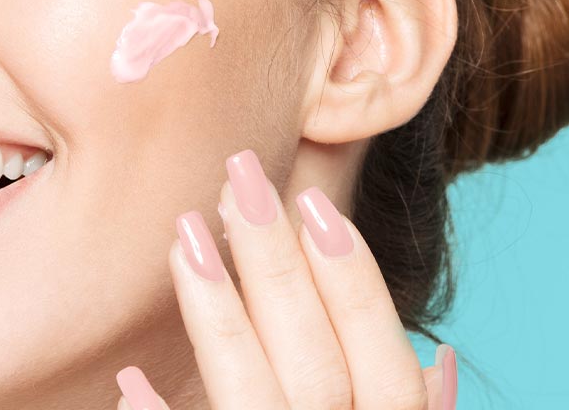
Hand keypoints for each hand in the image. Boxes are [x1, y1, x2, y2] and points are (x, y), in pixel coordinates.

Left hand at [114, 149, 457, 409]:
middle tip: (239, 180)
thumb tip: (440, 358)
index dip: (356, 283)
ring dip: (221, 318)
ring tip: (184, 238)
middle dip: (279, 268)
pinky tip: (127, 377)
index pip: (390, 367)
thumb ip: (395, 401)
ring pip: (257, 399)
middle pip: (319, 366)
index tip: (314, 201)